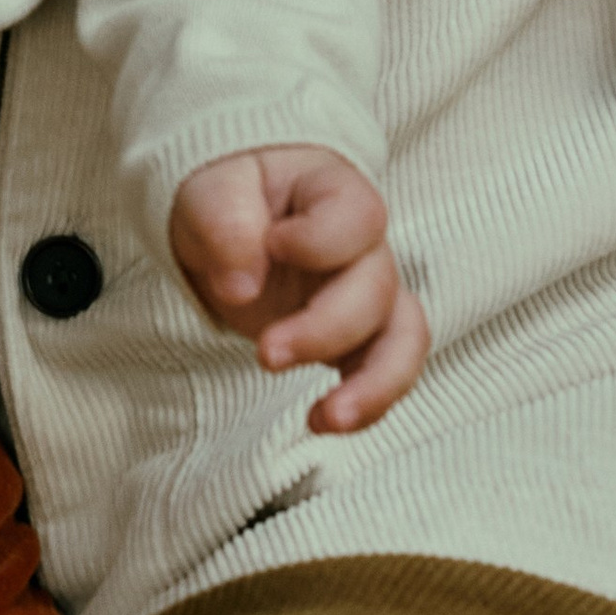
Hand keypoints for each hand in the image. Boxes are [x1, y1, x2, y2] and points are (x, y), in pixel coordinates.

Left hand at [169, 146, 427, 416]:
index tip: (270, 244)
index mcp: (333, 192)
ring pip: (404, 338)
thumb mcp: (210, 193)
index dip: (319, 240)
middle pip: (376, 288)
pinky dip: (365, 404)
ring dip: (373, 384)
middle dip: (324, 330)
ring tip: (326, 419)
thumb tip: (241, 288)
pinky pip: (387, 372)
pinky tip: (318, 422)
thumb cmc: (227, 198)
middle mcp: (364, 244)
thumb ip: (225, 225)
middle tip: (265, 352)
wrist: (226, 225)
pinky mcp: (358, 338)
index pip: (358, 217)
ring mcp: (367, 292)